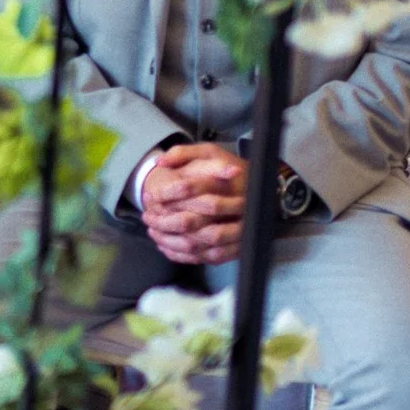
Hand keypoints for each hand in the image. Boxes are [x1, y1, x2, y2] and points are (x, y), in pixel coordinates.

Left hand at [139, 143, 246, 265]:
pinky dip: (185, 255)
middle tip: (147, 216)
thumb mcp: (209, 152)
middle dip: (164, 221)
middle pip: (192, 221)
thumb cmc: (227, 170)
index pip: (188, 188)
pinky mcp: (239, 247)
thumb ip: (183, 153)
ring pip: (198, 243)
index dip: (164, 193)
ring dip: (171, 240)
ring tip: (153, 231)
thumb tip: (160, 161)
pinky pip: (209, 257)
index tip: (149, 196)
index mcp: (225, 182)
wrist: (261, 191)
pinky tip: (167, 246)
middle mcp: (235, 208)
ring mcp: (239, 231)